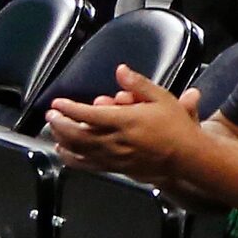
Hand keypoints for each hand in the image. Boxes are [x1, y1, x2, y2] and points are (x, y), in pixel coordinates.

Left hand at [49, 65, 209, 184]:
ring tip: (54, 130)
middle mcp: (116, 140)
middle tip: (51, 115)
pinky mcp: (115, 167)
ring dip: (62, 139)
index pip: (89, 114)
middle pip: (77, 134)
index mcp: (126, 121)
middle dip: (60, 124)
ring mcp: (114, 156)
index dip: (69, 108)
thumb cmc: (176, 127)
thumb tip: (120, 70)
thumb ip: (138, 84)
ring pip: (79, 150)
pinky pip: (87, 164)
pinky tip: (64, 152)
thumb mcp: (162, 98)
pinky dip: (71, 158)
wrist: (186, 156)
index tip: (58, 103)